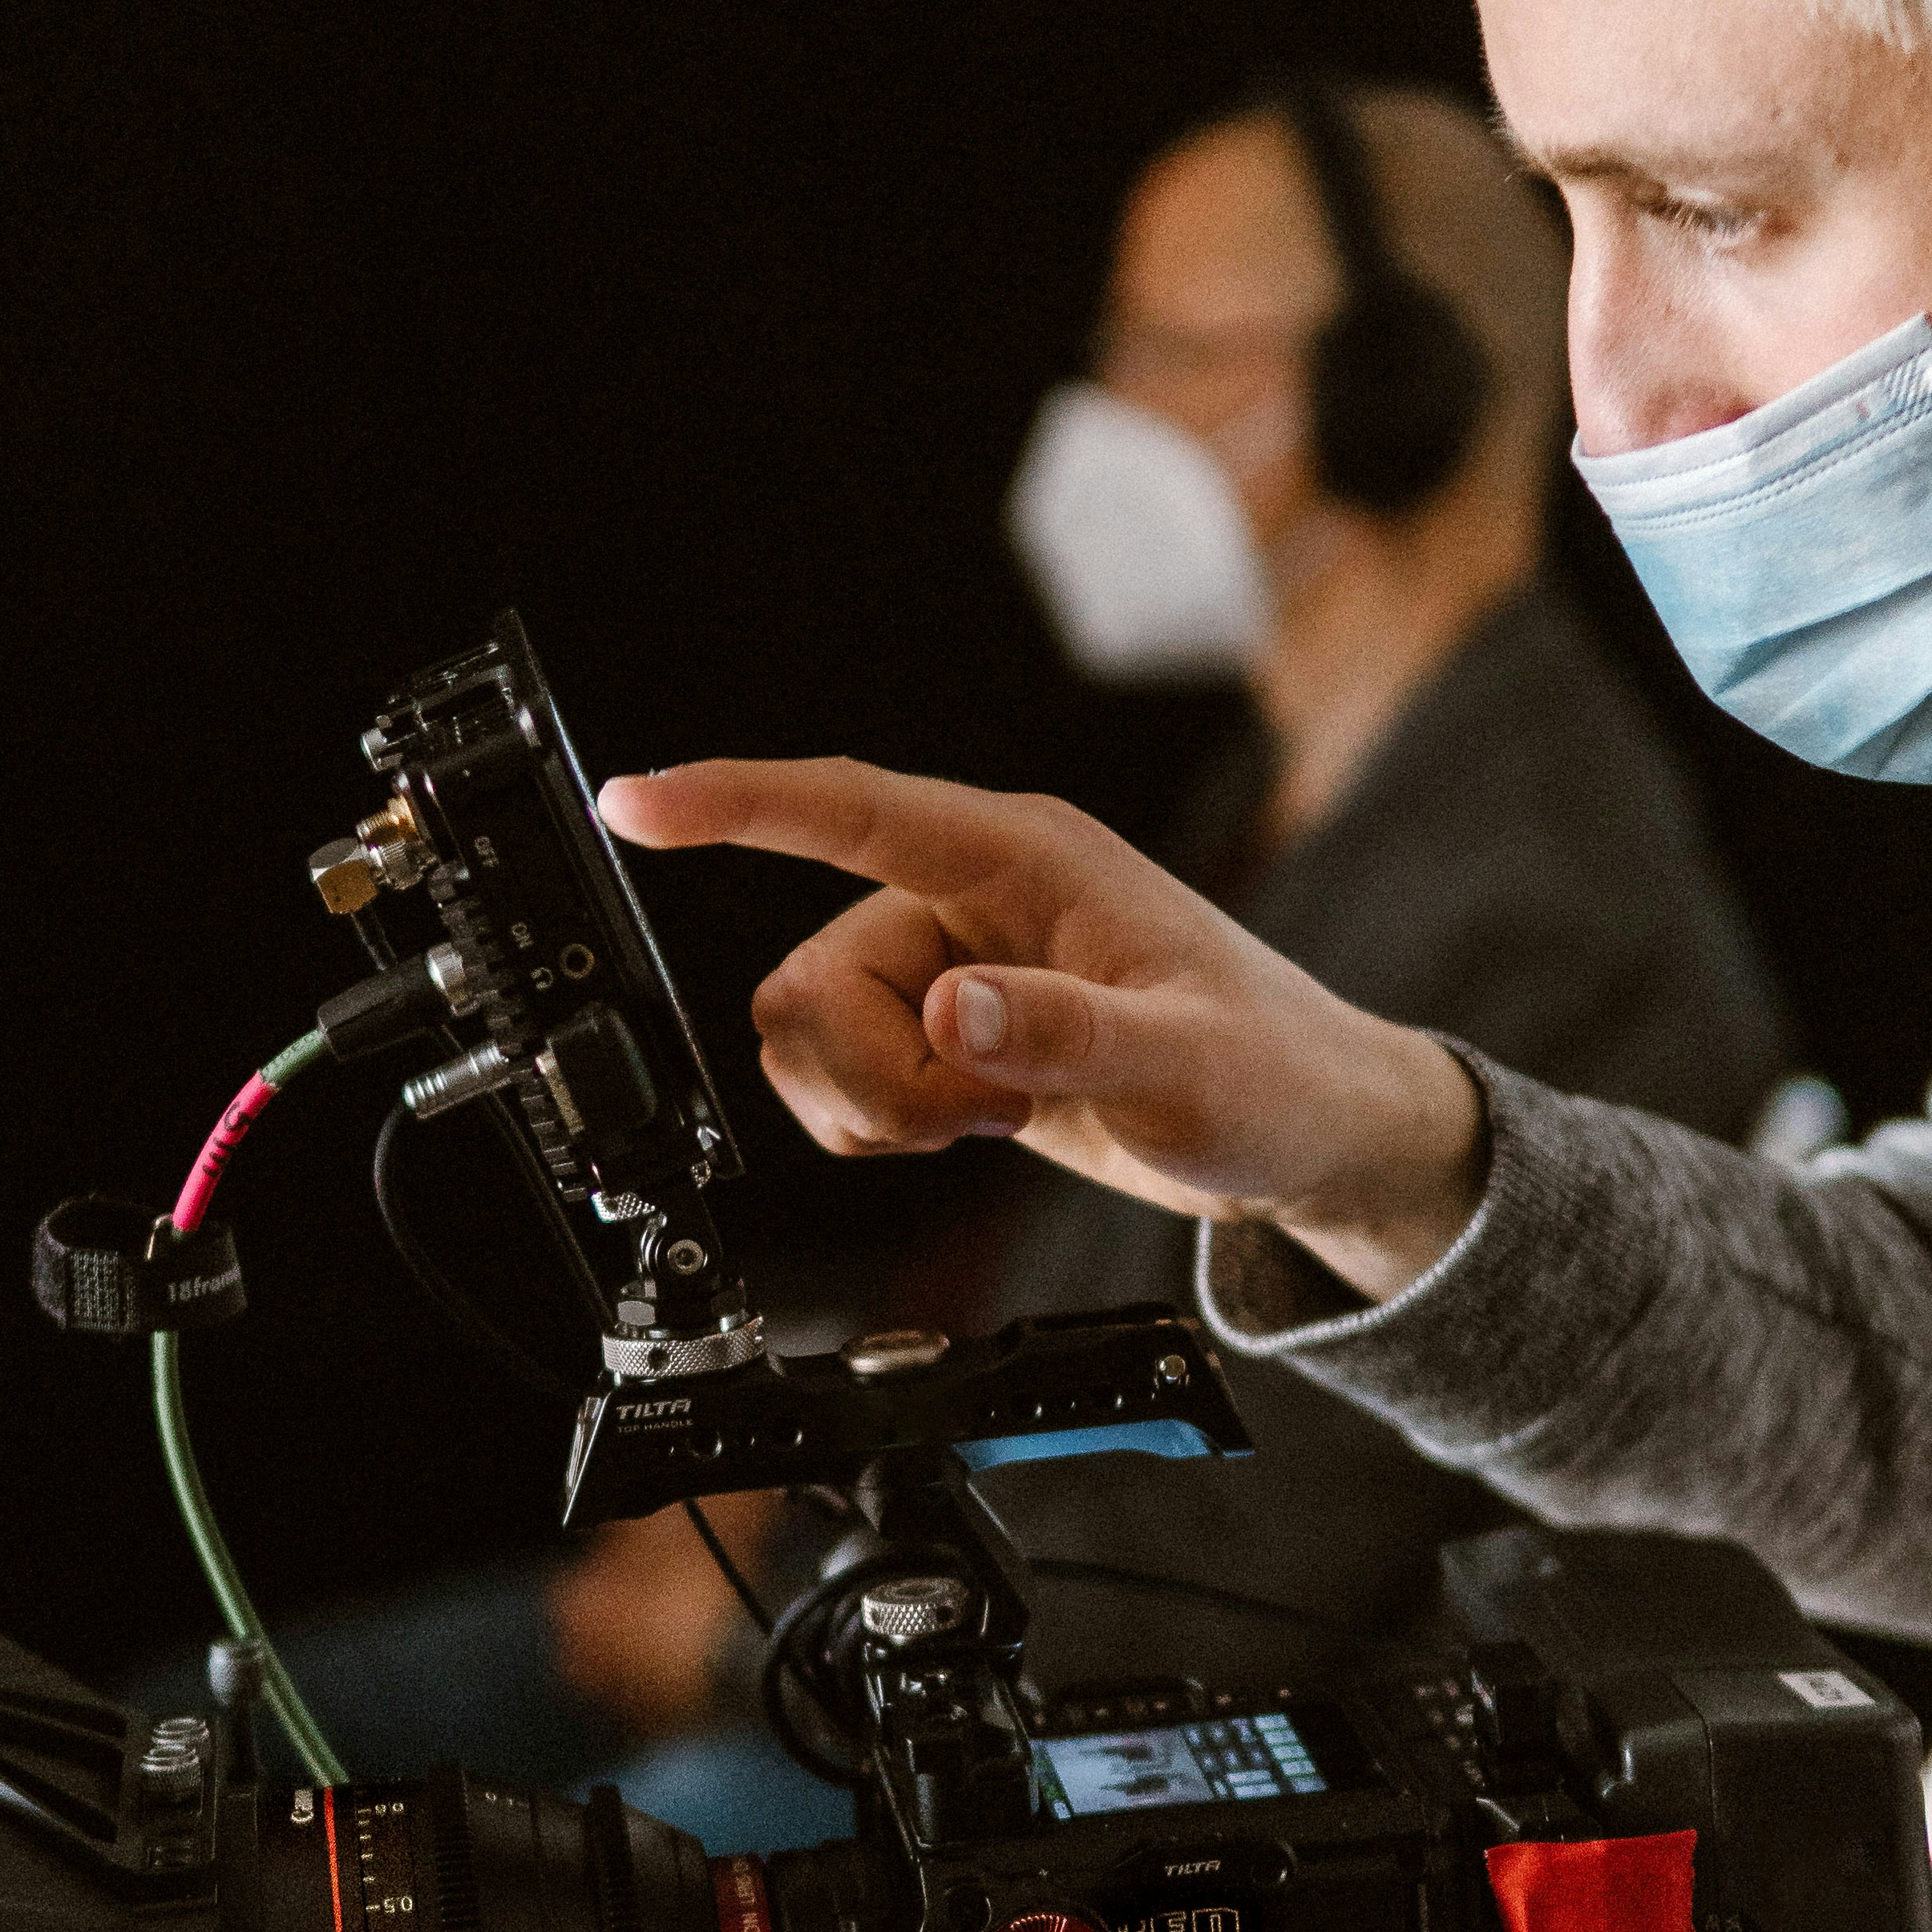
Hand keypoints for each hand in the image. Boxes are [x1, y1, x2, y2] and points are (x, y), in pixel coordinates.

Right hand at [597, 757, 1485, 1307]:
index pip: (849, 809)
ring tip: (997, 1118)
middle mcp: (965, 896)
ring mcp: (942, 963)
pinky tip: (976, 1127)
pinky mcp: (935, 1027)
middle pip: (808, 977)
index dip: (733, 802)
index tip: (631, 802)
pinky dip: (882, 1126)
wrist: (1300, 1130)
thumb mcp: (1182, 1067)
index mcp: (1022, 858)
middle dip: (874, 1078)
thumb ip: (1064, 1038)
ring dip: (884, 1108)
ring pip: (808, 1037)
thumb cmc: (1268, 1074)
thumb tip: (950, 1014)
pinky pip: (830, 1077)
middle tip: (988, 1115)